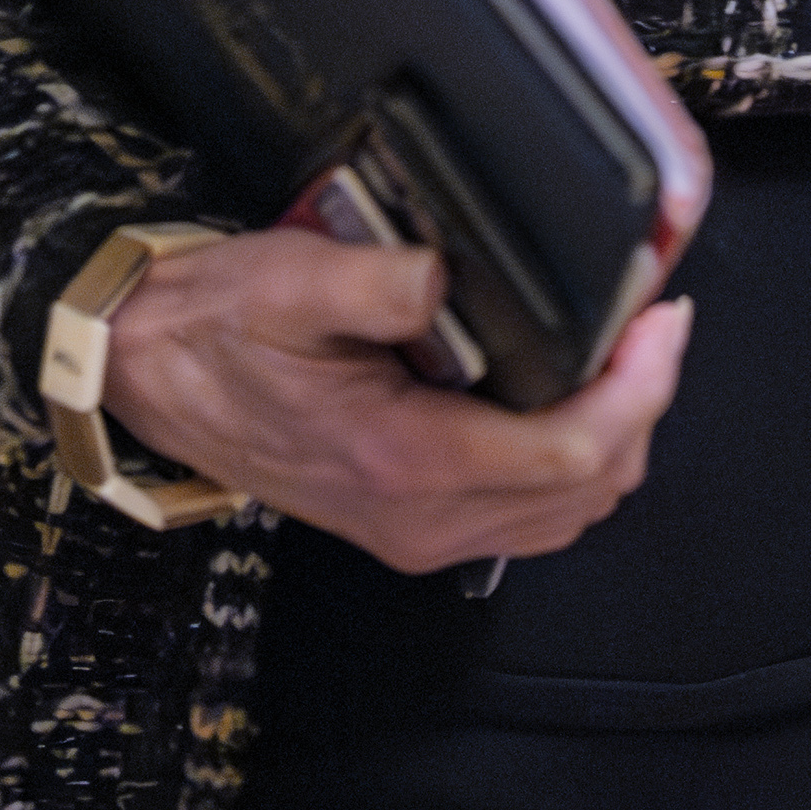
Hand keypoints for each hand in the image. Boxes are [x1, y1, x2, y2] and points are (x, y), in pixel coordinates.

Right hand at [97, 227, 694, 575]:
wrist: (147, 375)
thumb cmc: (215, 327)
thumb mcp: (285, 279)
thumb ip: (372, 280)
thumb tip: (444, 277)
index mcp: (401, 459)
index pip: (570, 452)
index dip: (640, 387)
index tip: (663, 319)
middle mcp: (420, 518)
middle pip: (589, 489)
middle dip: (642, 406)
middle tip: (656, 325)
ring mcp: (418, 532)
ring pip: (569, 513)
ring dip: (616, 438)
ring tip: (627, 355)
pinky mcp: (414, 526)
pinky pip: (532, 517)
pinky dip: (575, 464)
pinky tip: (573, 399)